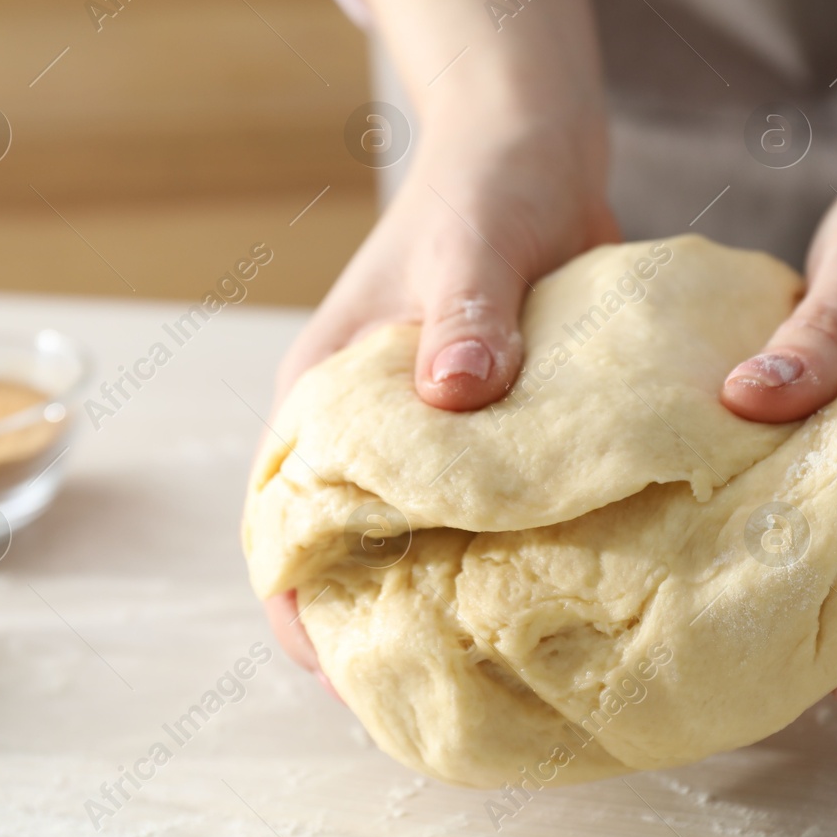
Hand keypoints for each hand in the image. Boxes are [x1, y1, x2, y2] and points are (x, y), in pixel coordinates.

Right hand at [258, 0, 613, 685]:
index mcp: (327, 389)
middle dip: (378, 621)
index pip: (281, 518)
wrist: (534, 147)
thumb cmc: (489, 189)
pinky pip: (479, 507)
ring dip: (444, 591)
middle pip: (344, 546)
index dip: (300, 605)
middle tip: (449, 689)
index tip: (349, 674)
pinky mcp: (481, 426)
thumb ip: (464, 314)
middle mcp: (364, 422)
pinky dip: (500, 549)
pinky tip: (556, 587)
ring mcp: (422, 429)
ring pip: (413, 535)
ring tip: (506, 657)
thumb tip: (453, 394)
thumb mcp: (476, 243)